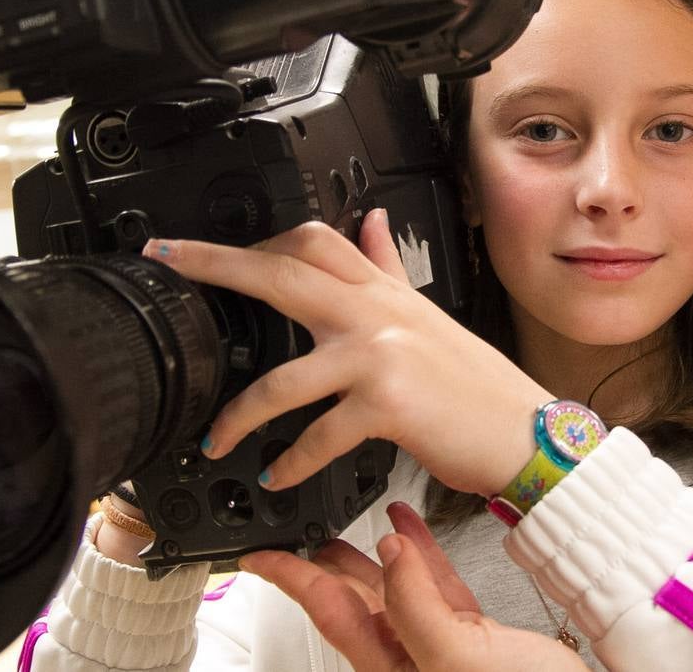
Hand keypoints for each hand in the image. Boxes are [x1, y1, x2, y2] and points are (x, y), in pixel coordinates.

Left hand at [141, 209, 552, 496]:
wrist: (524, 431)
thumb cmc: (472, 380)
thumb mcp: (425, 312)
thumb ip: (387, 266)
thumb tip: (369, 219)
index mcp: (379, 290)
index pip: (310, 240)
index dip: (251, 237)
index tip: (201, 241)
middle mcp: (375, 312)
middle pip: (282, 273)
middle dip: (216, 265)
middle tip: (167, 260)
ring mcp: (380, 354)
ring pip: (283, 375)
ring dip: (238, 414)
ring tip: (216, 437)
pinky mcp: (387, 404)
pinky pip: (318, 434)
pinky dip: (291, 460)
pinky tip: (276, 473)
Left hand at [240, 502, 589, 671]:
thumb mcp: (461, 660)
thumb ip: (417, 606)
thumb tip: (386, 551)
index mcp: (392, 665)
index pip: (325, 609)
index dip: (287, 576)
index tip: (254, 551)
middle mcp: (408, 654)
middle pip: (350, 596)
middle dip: (321, 556)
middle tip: (297, 517)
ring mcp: (440, 644)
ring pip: (391, 586)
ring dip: (369, 548)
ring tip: (348, 512)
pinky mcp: (474, 635)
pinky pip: (435, 585)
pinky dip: (420, 551)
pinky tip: (410, 523)